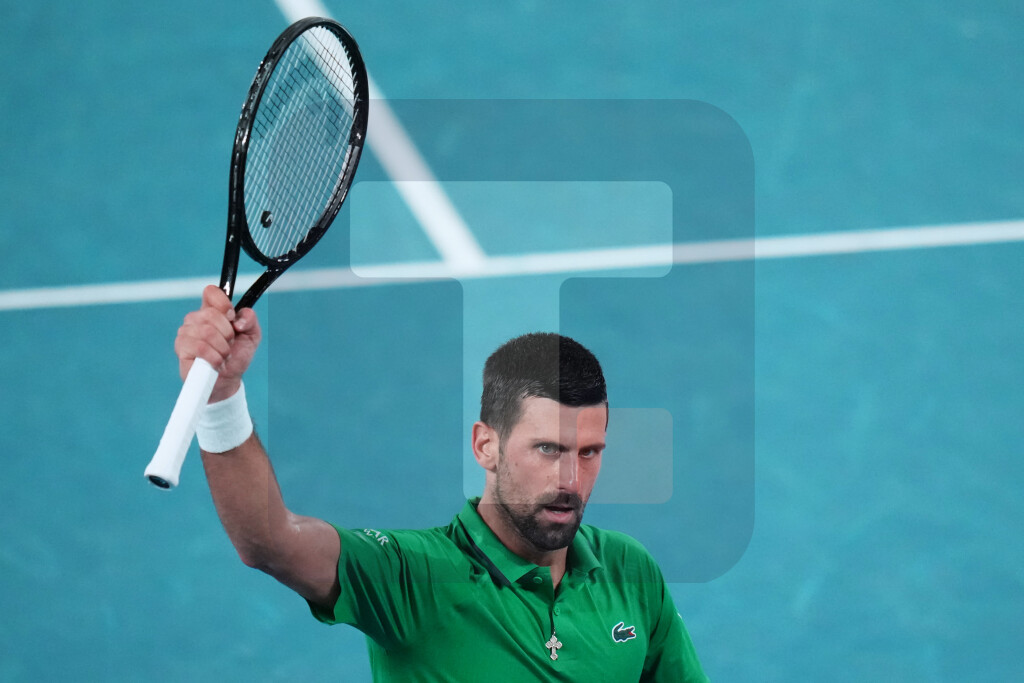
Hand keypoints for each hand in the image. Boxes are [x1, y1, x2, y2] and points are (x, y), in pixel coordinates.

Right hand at [174, 285, 261, 401]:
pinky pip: (200, 347)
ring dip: (222, 348)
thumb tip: (238, 319)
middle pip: (212, 314)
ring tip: (223, 356)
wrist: (227, 380)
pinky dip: (214, 358)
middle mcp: (195, 319)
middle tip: (229, 345)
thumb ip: (250, 320)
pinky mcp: (181, 349)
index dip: (223, 303)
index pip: (211, 292)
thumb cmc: (237, 356)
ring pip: (207, 332)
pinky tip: (216, 363)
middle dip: (228, 333)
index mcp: (212, 311)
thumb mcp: (252, 336)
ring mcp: (186, 333)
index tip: (232, 317)